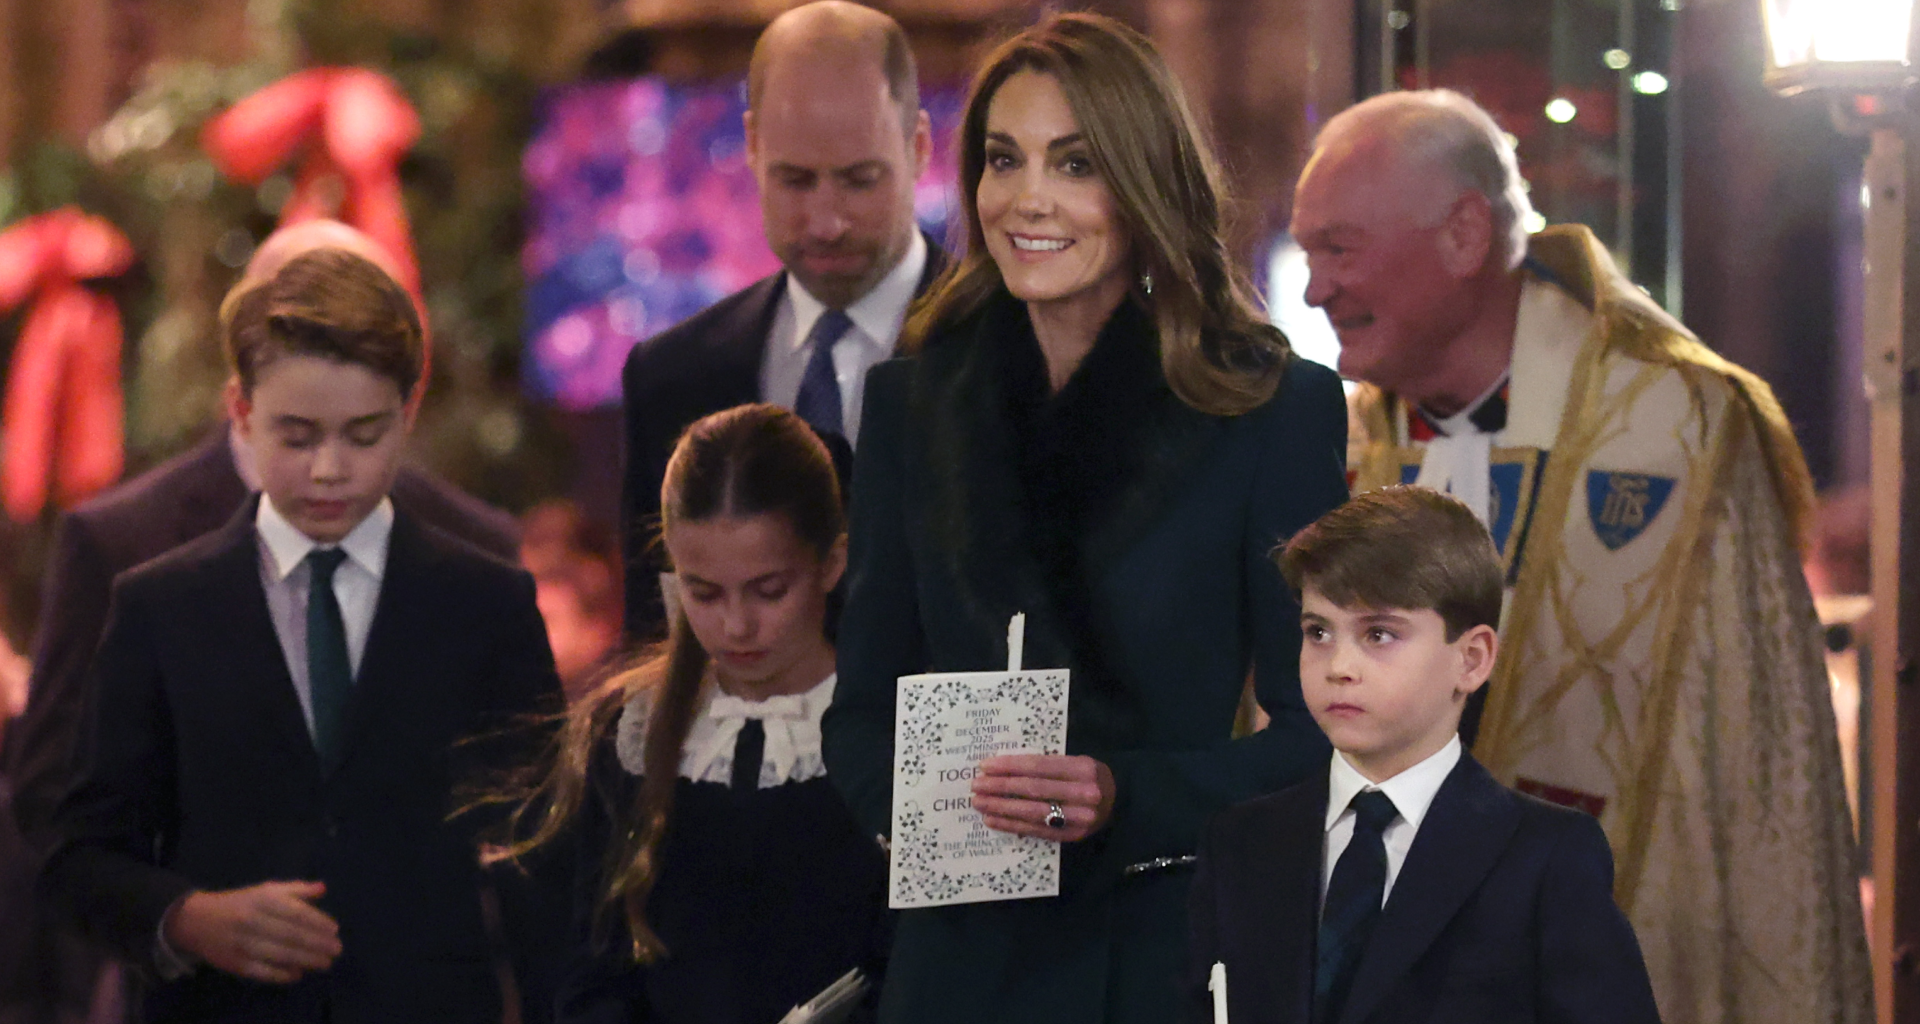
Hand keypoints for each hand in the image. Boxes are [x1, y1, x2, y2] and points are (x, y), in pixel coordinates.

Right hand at [165, 881, 341, 983]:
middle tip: (336, 950)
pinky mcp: (235, 964)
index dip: (317, 922)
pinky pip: (262, 972)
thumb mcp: (265, 890)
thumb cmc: (239, 904)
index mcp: (262, 900)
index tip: (335, 930)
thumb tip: (323, 888)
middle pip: (291, 935)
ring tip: (325, 962)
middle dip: (317, 944)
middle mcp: (253, 921)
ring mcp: (243, 944)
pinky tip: (298, 974)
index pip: (295, 912)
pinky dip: (282, 974)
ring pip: (280, 954)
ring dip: (306, 959)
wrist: (196, 921)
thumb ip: (295, 890)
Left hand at [971, 754, 1115, 842]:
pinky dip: (1011, 824)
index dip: (1010, 766)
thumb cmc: (1087, 776)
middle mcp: (1083, 794)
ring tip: (978, 802)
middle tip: (976, 785)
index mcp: (1083, 768)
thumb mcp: (1075, 761)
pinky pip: (1035, 830)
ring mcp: (1078, 818)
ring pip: (1032, 812)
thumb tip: (1002, 766)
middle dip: (1000, 787)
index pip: (1039, 767)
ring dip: (1001, 807)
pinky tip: (992, 819)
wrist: (1118, 801)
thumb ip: (1046, 763)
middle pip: (1033, 789)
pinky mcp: (1071, 836)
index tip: (985, 766)